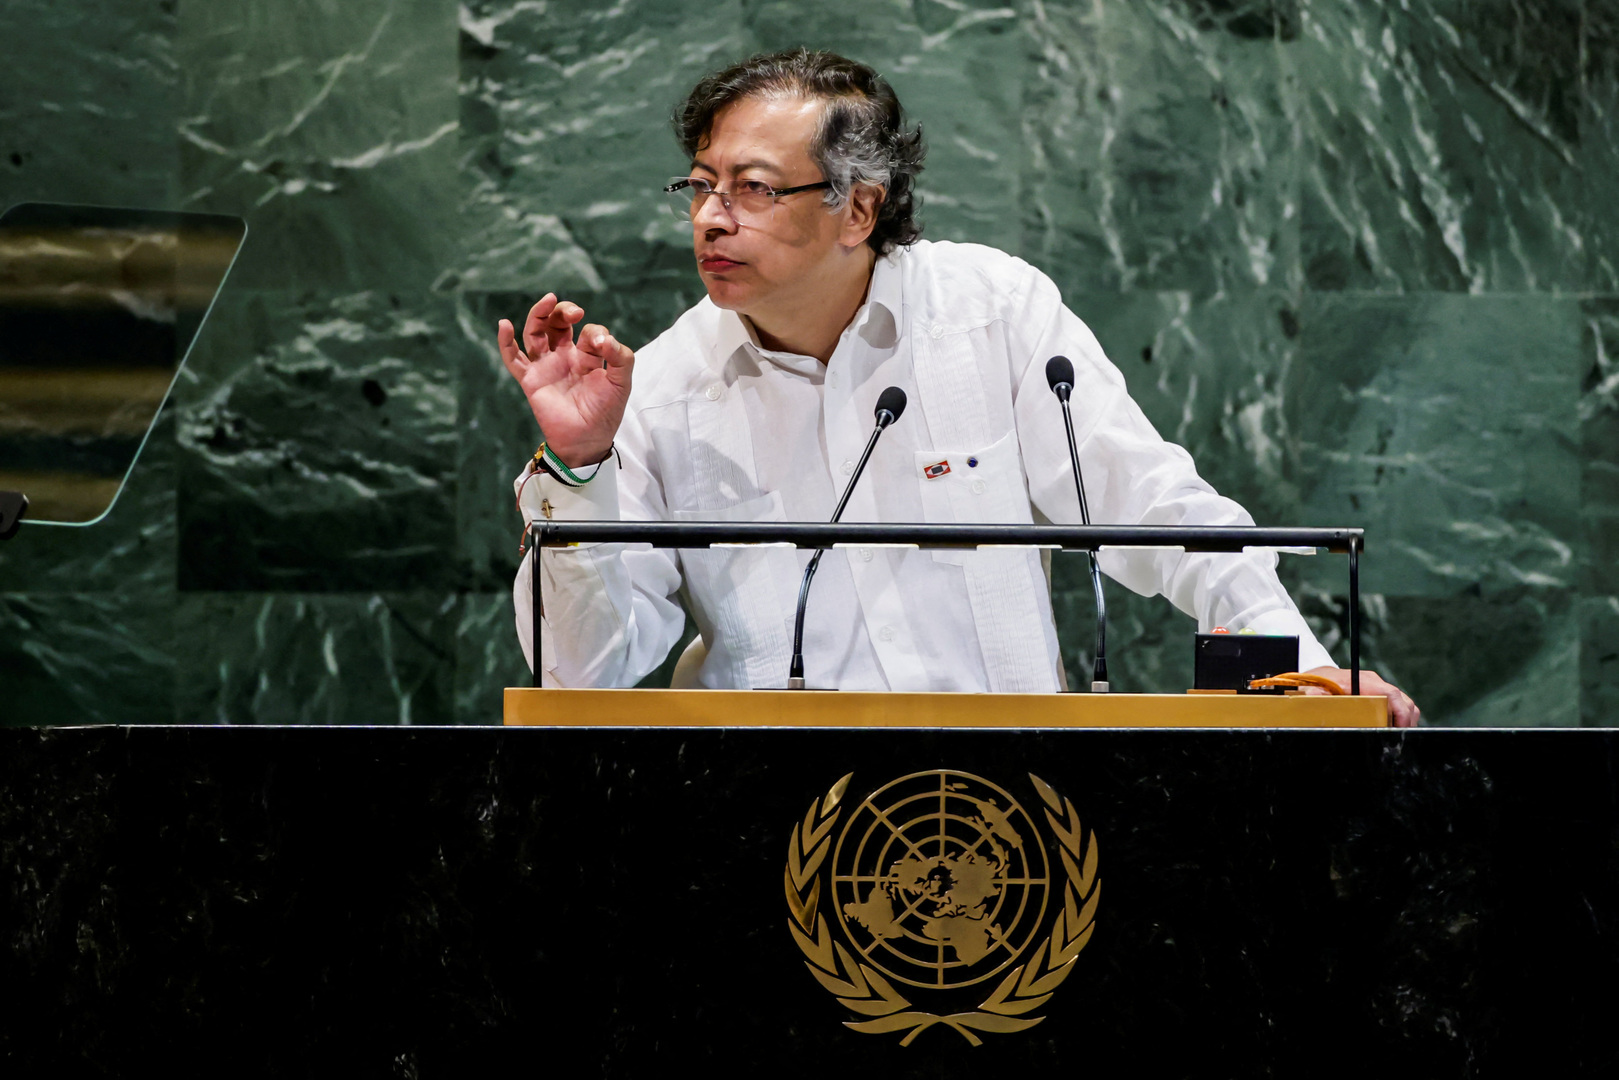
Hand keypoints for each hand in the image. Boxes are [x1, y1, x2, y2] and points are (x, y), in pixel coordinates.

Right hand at [498, 293, 633, 466]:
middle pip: (556, 323)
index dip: (595, 333)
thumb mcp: (621, 382)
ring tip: (548, 301)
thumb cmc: (606, 412)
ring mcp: (545, 367)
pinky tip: (504, 325)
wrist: (588, 440)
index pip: (588, 332)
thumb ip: (620, 357)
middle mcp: (563, 357)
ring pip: (535, 333)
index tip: (603, 346)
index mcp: (586, 355)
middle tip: (574, 311)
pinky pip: (513, 359)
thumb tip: (603, 339)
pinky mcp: (531, 380)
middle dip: (563, 310)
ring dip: (539, 314)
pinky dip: (505, 342)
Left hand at [1304, 665, 1420, 727]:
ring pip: (1403, 703)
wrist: (1318, 676)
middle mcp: (1375, 682)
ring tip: (1393, 736)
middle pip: (1403, 700)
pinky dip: (1398, 717)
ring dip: (1403, 720)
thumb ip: (1318, 700)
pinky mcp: (1379, 694)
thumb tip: (1316, 706)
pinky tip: (1389, 729)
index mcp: (1363, 681)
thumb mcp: (1314, 692)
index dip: (1401, 712)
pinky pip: (1397, 705)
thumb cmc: (1317, 684)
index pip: (1391, 694)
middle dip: (1404, 721)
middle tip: (1396, 739)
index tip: (1400, 729)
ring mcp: (1379, 687)